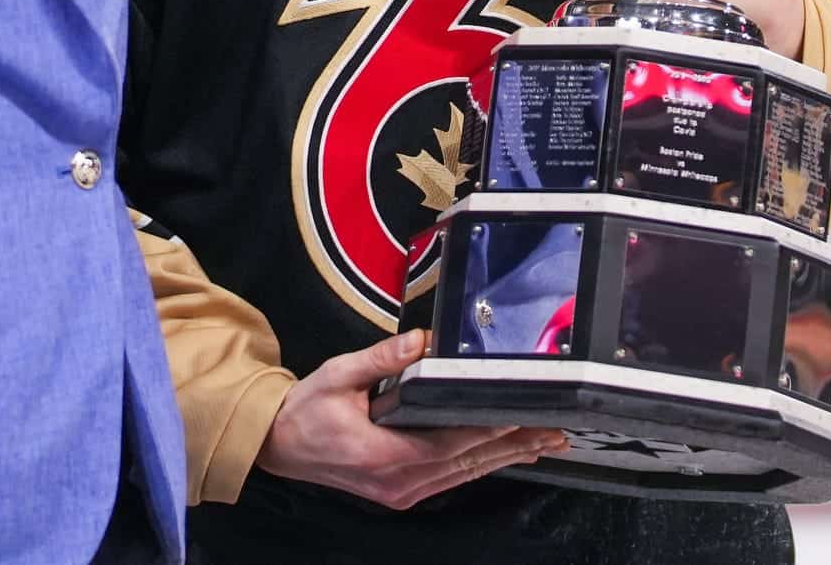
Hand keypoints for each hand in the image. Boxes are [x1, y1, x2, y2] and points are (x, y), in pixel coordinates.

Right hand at [255, 330, 566, 509]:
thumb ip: (381, 358)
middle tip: (553, 431)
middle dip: (514, 444)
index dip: (491, 430)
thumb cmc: (304, 412)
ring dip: (505, 456)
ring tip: (542, 443)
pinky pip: (451, 477)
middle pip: (469, 462)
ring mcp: (402, 490)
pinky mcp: (402, 490)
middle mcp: (399, 481)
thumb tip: (420, 340)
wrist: (277, 446)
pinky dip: (481, 464)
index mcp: (384, 455)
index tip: (524, 415)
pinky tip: (504, 455)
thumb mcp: (337, 375)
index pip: (451, 442)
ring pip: (465, 473)